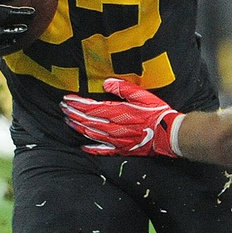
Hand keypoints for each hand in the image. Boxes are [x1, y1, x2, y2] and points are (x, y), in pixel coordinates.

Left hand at [62, 78, 183, 156]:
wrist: (169, 134)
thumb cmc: (157, 113)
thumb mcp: (142, 95)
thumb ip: (123, 88)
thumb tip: (106, 82)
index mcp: (117, 112)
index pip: (91, 108)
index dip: (77, 104)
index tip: (66, 99)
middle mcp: (113, 128)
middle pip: (87, 121)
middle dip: (73, 113)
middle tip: (62, 107)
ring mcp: (116, 140)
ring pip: (91, 134)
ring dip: (78, 127)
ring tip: (68, 120)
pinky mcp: (122, 149)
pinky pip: (103, 150)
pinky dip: (91, 148)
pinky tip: (82, 147)